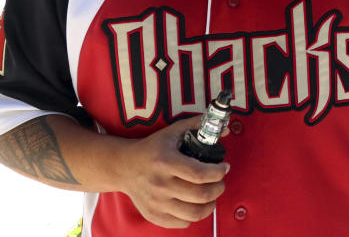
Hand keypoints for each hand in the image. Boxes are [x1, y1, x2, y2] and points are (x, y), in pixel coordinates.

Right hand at [115, 116, 229, 228]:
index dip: (218, 172)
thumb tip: (225, 128)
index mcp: (165, 162)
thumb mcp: (173, 131)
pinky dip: (194, 216)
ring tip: (212, 196)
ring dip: (210, 205)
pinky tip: (196, 205)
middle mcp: (160, 184)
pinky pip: (181, 223)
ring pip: (194, 213)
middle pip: (200, 195)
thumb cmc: (152, 148)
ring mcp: (156, 203)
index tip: (224, 168)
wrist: (123, 167)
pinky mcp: (153, 215)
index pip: (200, 174)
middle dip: (218, 188)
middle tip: (220, 182)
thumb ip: (198, 125)